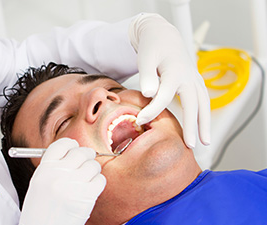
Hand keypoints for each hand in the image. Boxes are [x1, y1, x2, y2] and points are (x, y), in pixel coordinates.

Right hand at [19, 138, 105, 224]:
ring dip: (93, 170)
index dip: (71, 145)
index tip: (75, 148)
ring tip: (87, 179)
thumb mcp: (40, 183)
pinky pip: (100, 180)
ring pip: (93, 165)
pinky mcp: (86, 196)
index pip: (62, 144)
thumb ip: (54, 166)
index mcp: (44, 169)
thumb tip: (75, 151)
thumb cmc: (41, 210)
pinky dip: (98, 183)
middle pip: (80, 152)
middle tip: (87, 161)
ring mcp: (73, 184)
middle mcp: (58, 174)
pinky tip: (90, 189)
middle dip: (86, 155)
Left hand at [129, 13, 210, 147]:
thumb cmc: (152, 47)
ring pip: (204, 104)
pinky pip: (203, 100)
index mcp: (175, 72)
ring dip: (204, 123)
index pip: (163, 96)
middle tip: (190, 146)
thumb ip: (147, 75)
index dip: (151, 110)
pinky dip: (203, 115)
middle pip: (193, 105)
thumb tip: (149, 93)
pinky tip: (202, 128)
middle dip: (192, 126)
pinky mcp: (195, 81)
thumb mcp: (145, 58)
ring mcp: (195, 79)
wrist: (163, 36)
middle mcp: (189, 77)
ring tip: (205, 142)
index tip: (140, 121)